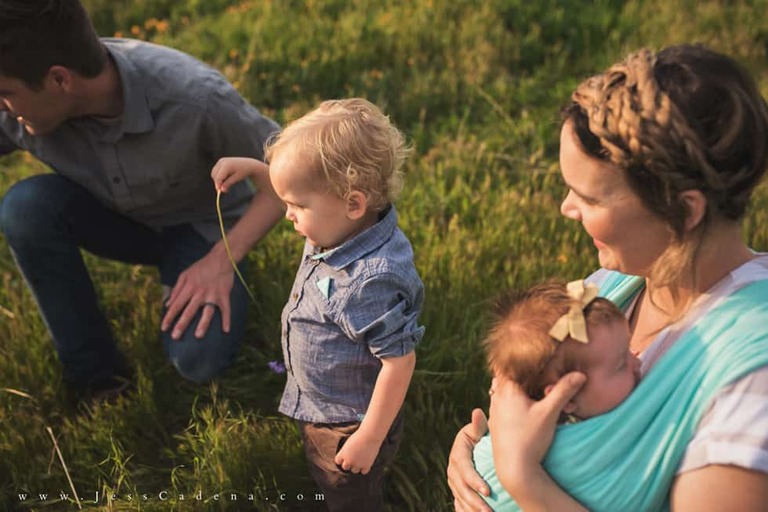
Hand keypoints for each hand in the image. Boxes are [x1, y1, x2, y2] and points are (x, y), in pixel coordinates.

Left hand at [160, 245, 234, 339]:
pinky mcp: (224, 296)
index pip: (176, 305)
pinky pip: (226, 309)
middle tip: (175, 337)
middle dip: (181, 324)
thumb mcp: (185, 275)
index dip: (169, 317)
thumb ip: (176, 289)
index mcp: (189, 287)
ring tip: (198, 335)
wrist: (221, 259)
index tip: (163, 328)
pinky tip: (226, 330)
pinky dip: (226, 319)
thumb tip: (167, 304)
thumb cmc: (201, 267)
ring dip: (203, 324)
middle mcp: (199, 293)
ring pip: (207, 312)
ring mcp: (213, 295)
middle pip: (189, 311)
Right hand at [211, 157, 267, 192]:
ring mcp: (220, 161)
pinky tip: (226, 178)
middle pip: (214, 175)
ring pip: (214, 173)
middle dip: (218, 183)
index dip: (218, 185)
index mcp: (227, 165)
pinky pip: (216, 171)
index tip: (219, 192)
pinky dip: (219, 176)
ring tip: (227, 183)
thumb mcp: (237, 178)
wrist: (248, 164)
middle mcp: (222, 161)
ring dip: (218, 179)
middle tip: (225, 189)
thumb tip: (221, 190)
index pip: (218, 177)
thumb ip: (229, 183)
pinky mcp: (220, 161)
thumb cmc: (244, 171)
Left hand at [333, 430, 381, 474]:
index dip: (342, 459)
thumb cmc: (360, 435)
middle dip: (348, 463)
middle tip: (353, 458)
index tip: (345, 456)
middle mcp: (349, 460)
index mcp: (343, 454)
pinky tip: (366, 462)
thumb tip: (348, 458)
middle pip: (345, 467)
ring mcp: (358, 464)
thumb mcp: (349, 442)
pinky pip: (363, 472)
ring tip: (361, 459)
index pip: (338, 461)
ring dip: (357, 466)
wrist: (370, 435)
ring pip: (354, 470)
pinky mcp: (366, 465)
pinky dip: (364, 468)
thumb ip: (347, 451)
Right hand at [447, 408, 492, 511]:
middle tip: (489, 511)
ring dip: (471, 509)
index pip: (464, 469)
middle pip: (461, 488)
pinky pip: (460, 505)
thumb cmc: (483, 436)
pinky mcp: (458, 490)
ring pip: (460, 499)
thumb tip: (477, 412)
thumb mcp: (479, 429)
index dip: (474, 481)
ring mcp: (454, 481)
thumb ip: (479, 425)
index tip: (488, 491)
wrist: (478, 445)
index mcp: (458, 453)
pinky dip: (466, 511)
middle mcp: (453, 468)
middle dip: (474, 501)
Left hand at [488, 373, 585, 498]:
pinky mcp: (497, 422)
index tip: (544, 362)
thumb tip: (580, 374)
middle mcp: (497, 396)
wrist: (514, 469)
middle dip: (532, 380)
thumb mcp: (549, 413)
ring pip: (510, 392)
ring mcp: (495, 409)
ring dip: (526, 393)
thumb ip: (564, 391)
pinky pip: (507, 405)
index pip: (515, 363)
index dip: (530, 362)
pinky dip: (520, 404)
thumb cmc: (530, 440)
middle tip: (547, 384)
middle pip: (514, 378)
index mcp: (507, 388)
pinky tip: (532, 412)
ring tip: (542, 398)